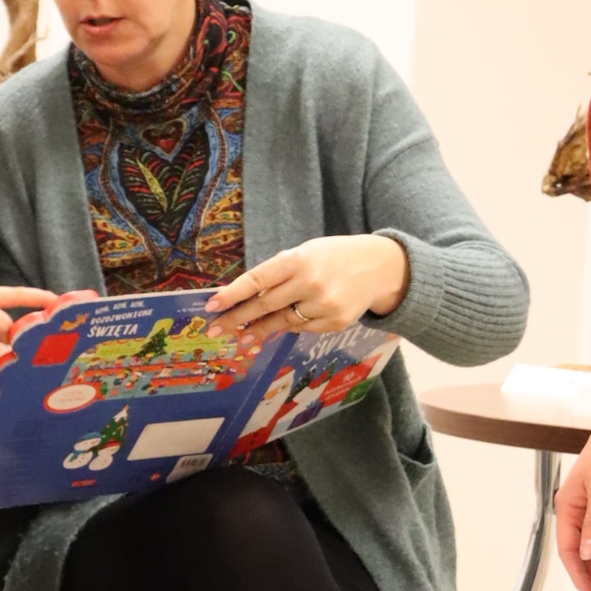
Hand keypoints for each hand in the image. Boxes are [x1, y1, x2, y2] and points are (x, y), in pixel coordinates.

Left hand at [204, 236, 410, 345]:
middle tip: (214, 329)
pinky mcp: (334, 322)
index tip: (211, 306)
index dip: (232, 294)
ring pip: (282, 322)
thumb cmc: (334, 257)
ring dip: (259, 329)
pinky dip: (289, 327)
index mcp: (298, 260)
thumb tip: (247, 298)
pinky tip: (280, 327)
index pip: (257, 279)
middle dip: (236, 318)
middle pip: (264, 305)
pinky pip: (302, 329)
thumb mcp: (306, 254)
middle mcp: (310, 283)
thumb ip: (279, 274)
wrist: (379, 267)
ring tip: (243, 336)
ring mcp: (323, 305)